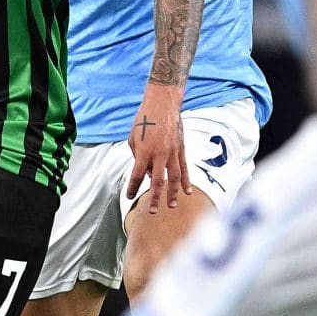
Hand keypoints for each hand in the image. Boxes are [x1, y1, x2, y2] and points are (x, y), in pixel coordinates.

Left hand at [125, 81, 189, 211]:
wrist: (162, 104)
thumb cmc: (144, 120)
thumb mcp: (133, 138)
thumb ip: (137, 157)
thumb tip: (144, 173)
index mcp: (143, 151)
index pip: (136, 175)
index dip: (132, 188)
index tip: (129, 197)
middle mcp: (159, 154)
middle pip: (156, 181)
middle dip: (154, 198)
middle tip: (152, 211)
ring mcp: (172, 152)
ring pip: (174, 178)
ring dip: (172, 193)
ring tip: (171, 205)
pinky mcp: (181, 149)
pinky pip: (184, 168)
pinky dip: (186, 181)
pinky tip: (187, 192)